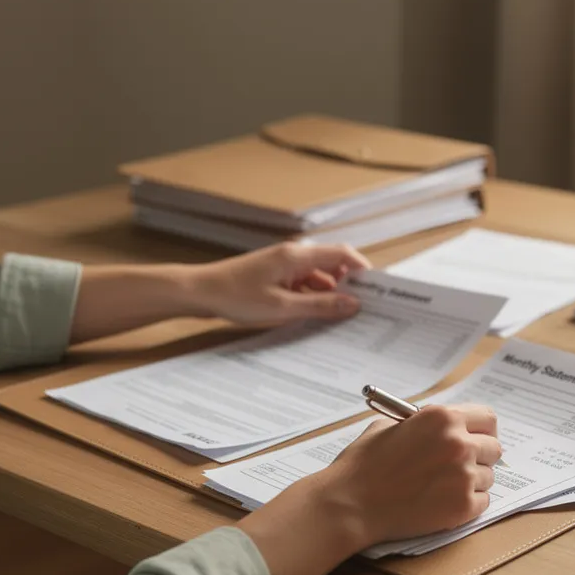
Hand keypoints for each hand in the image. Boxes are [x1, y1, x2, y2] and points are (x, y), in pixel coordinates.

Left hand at [184, 242, 372, 325]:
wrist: (198, 293)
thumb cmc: (235, 296)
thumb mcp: (282, 307)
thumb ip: (320, 306)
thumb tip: (353, 304)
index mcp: (298, 256)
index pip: (343, 254)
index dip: (363, 270)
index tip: (376, 290)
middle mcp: (293, 256)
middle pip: (333, 266)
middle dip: (348, 286)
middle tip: (360, 310)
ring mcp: (283, 266)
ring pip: (318, 278)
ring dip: (328, 296)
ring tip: (337, 320)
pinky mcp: (274, 277)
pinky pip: (302, 285)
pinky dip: (310, 299)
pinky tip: (312, 316)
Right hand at [235, 404, 499, 574]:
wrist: (350, 503)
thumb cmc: (364, 465)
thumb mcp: (390, 426)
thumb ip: (424, 424)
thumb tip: (445, 427)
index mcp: (443, 417)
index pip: (488, 418)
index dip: (481, 429)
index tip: (476, 437)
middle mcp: (459, 443)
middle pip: (493, 448)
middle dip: (479, 456)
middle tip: (458, 466)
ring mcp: (464, 476)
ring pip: (488, 477)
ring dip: (471, 481)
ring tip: (441, 487)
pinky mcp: (463, 507)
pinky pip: (483, 501)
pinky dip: (467, 503)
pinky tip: (441, 502)